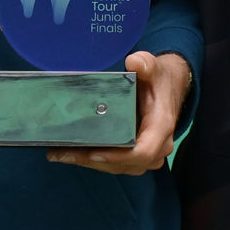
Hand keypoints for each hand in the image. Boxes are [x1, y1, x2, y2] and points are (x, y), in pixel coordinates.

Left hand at [46, 51, 189, 173]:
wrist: (168, 87)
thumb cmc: (159, 78)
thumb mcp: (154, 67)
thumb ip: (145, 63)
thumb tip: (134, 62)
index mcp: (161, 126)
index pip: (143, 151)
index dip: (118, 157)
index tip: (93, 153)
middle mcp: (158, 146)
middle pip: (125, 163)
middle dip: (93, 161)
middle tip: (63, 153)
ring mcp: (148, 153)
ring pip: (118, 167)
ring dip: (90, 163)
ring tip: (61, 154)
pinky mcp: (138, 155)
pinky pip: (116, 164)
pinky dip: (94, 160)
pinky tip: (72, 152)